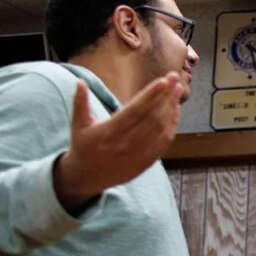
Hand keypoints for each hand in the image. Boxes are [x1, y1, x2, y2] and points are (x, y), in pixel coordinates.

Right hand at [54, 74, 182, 211]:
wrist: (87, 178)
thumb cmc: (83, 147)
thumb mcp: (78, 126)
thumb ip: (80, 103)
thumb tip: (80, 82)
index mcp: (109, 131)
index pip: (135, 110)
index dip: (151, 95)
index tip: (164, 81)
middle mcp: (125, 142)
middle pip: (152, 116)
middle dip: (165, 96)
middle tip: (175, 77)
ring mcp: (138, 153)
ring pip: (160, 128)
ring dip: (171, 108)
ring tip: (177, 90)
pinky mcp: (146, 161)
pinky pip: (164, 142)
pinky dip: (172, 126)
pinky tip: (176, 111)